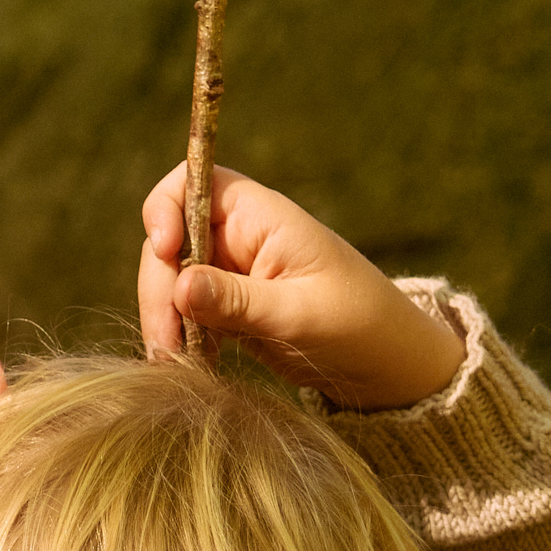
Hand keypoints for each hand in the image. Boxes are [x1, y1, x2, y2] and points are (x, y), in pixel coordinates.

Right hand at [136, 161, 466, 411]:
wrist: (390, 364)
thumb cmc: (359, 326)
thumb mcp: (298, 315)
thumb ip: (237, 300)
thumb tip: (179, 283)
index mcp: (262, 217)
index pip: (192, 185)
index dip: (165, 210)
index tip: (165, 251)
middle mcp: (240, 237)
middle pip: (171, 242)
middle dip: (160, 289)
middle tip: (166, 346)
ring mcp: (232, 273)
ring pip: (172, 281)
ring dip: (164, 319)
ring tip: (175, 365)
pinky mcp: (230, 308)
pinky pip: (186, 311)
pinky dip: (180, 336)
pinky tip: (192, 366)